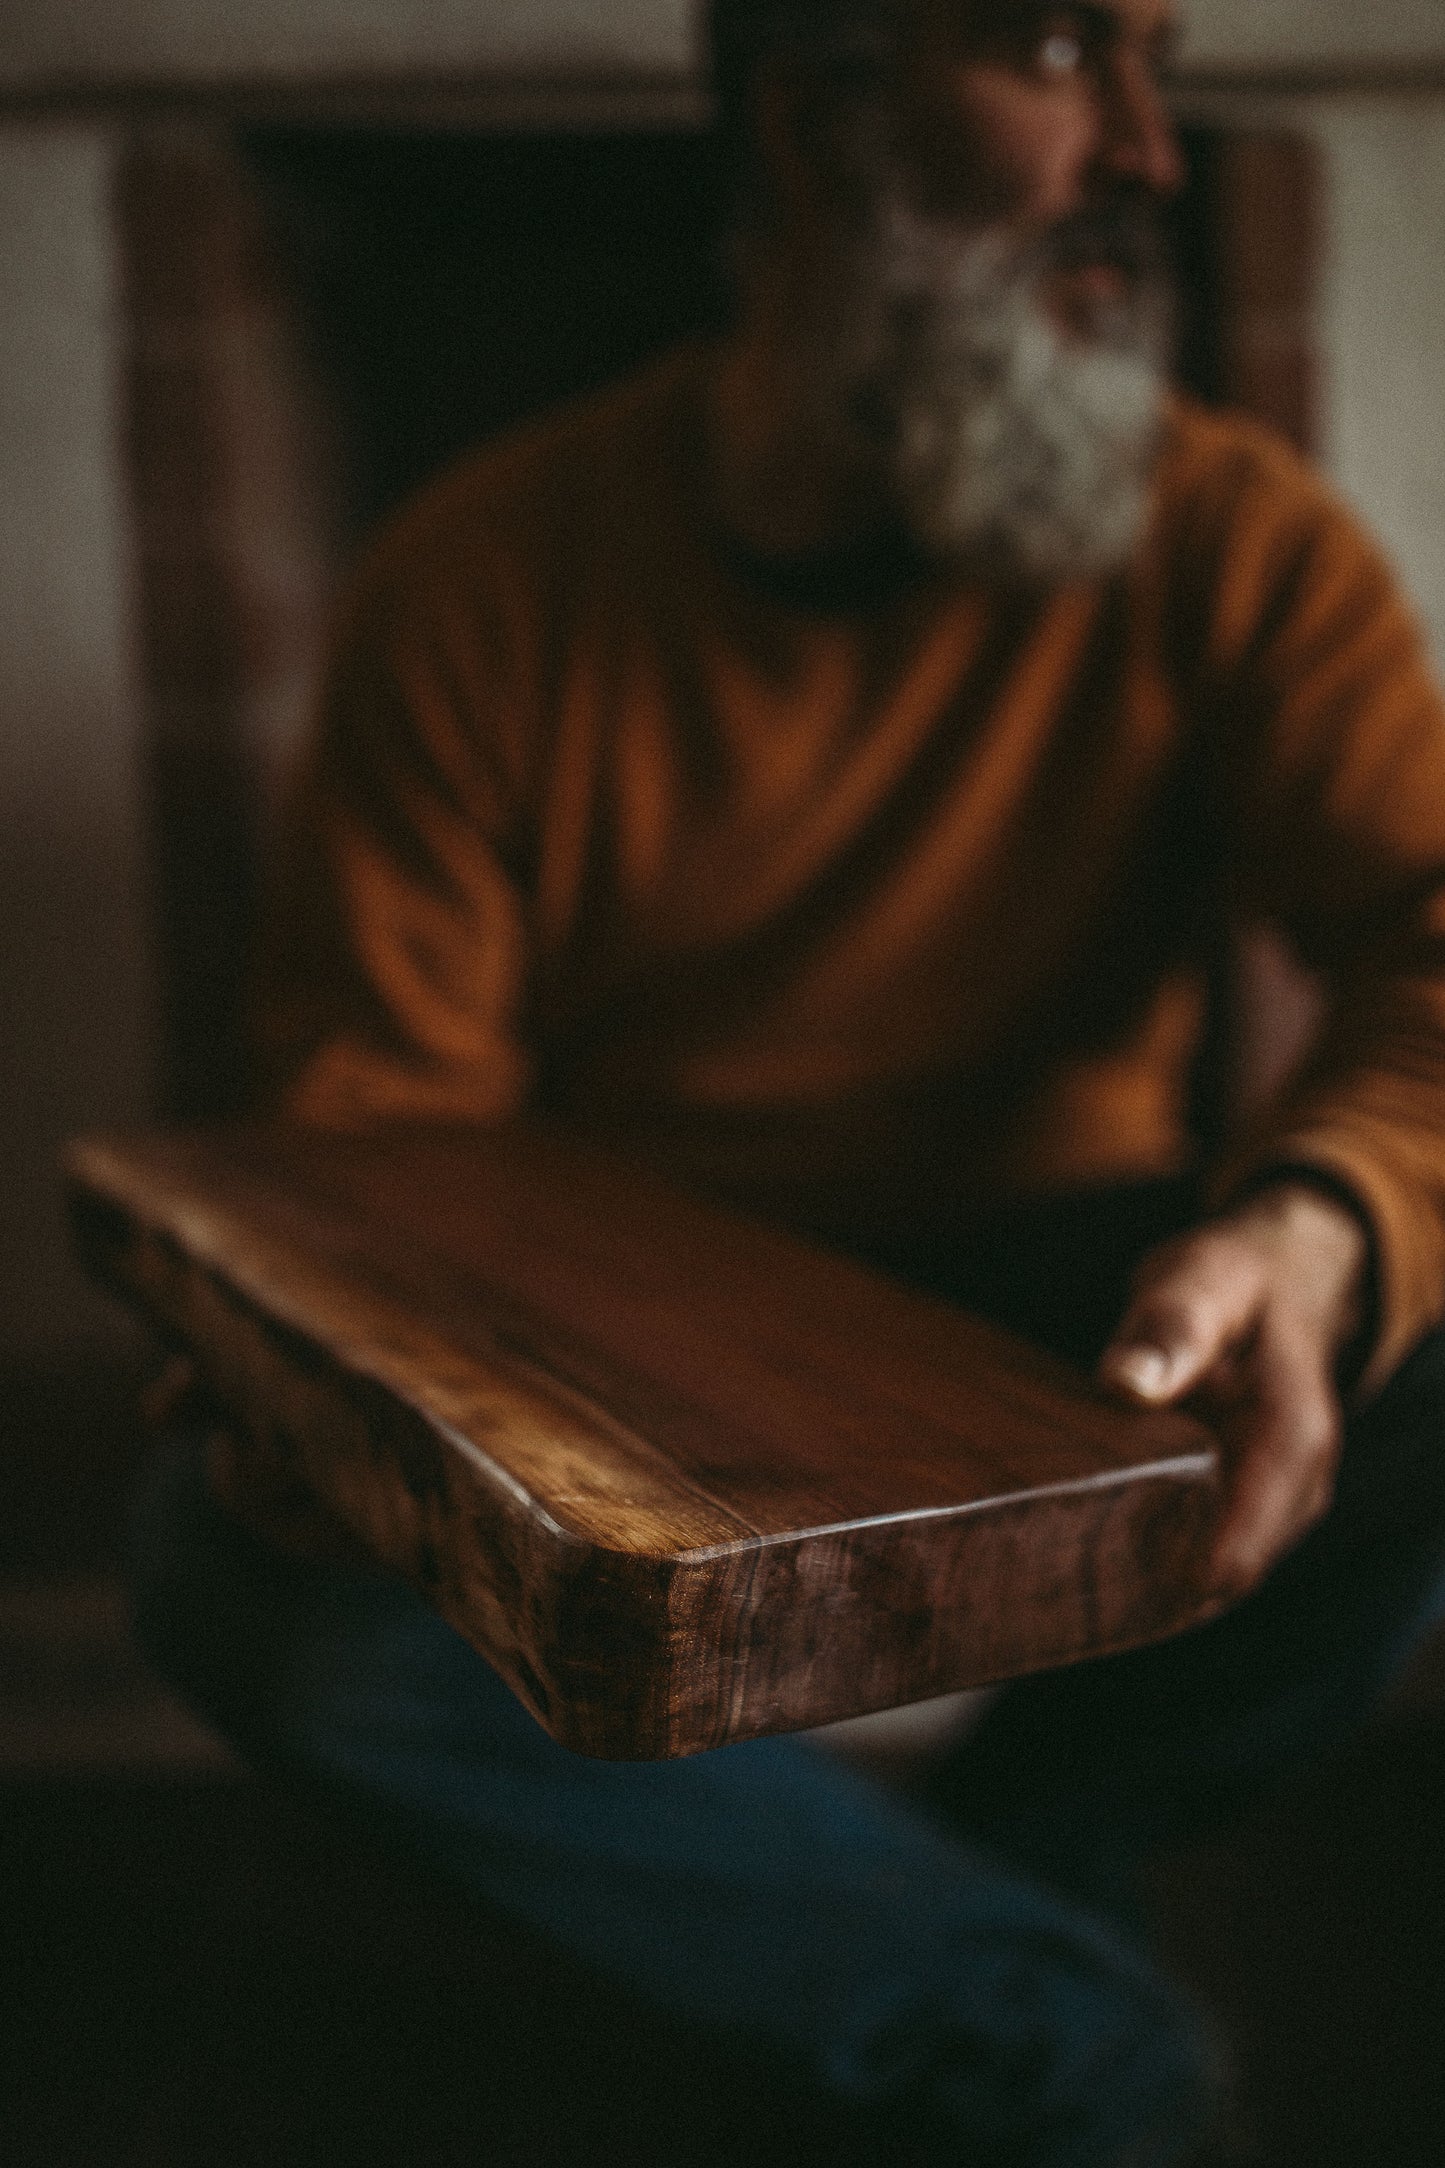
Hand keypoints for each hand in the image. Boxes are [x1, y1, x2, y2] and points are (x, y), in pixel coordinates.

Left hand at [1098, 1181, 1368, 1604]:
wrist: (1277, 1280)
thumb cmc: (1235, 1281)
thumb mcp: (1203, 1281)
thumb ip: (1171, 1328)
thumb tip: (1126, 1381)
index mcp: (1293, 1437)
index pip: (1247, 1535)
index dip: (1182, 1572)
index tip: (1111, 1588)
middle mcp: (1296, 1487)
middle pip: (1225, 1571)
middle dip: (1151, 1582)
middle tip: (1059, 1582)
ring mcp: (1272, 1504)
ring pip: (1210, 1571)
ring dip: (1147, 1576)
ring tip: (1062, 1571)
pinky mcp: (1241, 1505)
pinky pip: (1199, 1551)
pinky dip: (1152, 1555)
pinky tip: (1089, 1551)